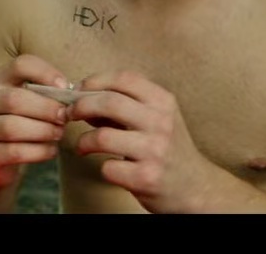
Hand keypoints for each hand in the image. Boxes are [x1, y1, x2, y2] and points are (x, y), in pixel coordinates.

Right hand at [0, 54, 69, 192]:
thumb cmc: (21, 126)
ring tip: (59, 134)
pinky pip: (13, 151)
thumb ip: (47, 94)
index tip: (65, 88)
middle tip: (65, 117)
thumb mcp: (31, 104)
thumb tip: (72, 94)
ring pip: (12, 127)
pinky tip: (51, 151)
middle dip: (46, 109)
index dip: (45, 73)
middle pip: (15, 99)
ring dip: (43, 131)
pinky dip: (38, 151)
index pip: (20, 65)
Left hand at [67, 70, 221, 212]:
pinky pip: (107, 168)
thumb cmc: (169, 149)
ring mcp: (154, 150)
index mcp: (164, 101)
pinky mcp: (146, 177)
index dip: (95, 80)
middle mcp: (161, 122)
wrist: (195, 186)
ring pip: (102, 136)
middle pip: (109, 102)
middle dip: (80, 106)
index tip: (79, 89)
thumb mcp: (157, 119)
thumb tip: (85, 97)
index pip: (124, 78)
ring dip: (83, 141)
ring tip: (82, 146)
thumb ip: (126, 106)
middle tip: (70, 114)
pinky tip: (110, 168)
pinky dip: (102, 168)